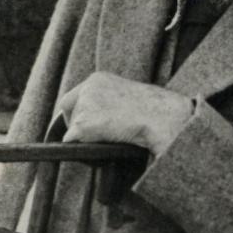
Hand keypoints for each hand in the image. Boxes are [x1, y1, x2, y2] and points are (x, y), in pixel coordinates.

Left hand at [60, 72, 193, 154]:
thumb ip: (111, 103)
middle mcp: (89, 88)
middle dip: (76, 123)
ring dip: (85, 137)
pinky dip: (83, 150)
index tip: (86, 123)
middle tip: (91, 137)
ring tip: (107, 143)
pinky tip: (100, 152)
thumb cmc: (158, 111)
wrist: (165, 117)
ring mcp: (85, 105)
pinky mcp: (84, 124)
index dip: (78, 111)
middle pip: (67, 108)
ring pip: (72, 127)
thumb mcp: (130, 99)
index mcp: (100, 79)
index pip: (75, 95)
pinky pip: (72, 141)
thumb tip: (103, 120)